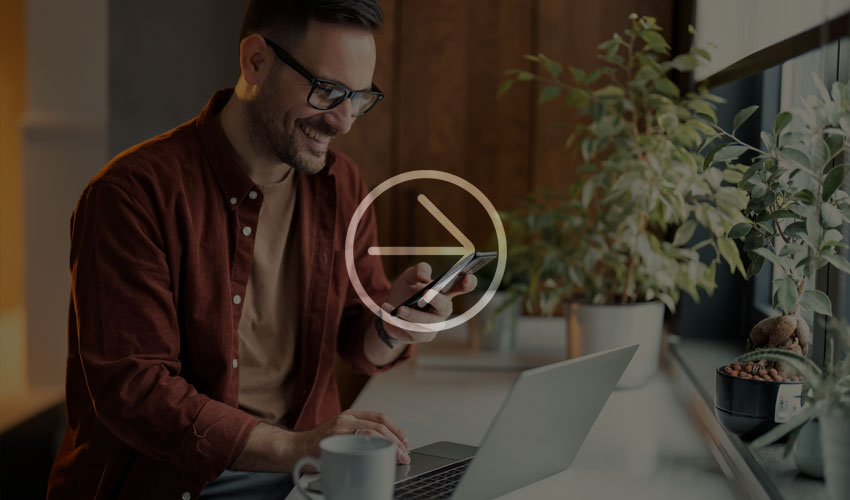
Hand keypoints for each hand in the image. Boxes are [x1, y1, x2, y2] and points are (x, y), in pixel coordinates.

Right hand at [295, 409, 410, 464]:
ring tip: (396, 458)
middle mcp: (346, 419)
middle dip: (396, 441)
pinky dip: (373, 451)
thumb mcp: (340, 433)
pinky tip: (379, 459)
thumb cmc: (317, 445)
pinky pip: (358, 444)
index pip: (380, 417)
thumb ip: (357, 435)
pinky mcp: (334, 441)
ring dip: (389, 447)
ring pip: (373, 434)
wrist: (293, 450)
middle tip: (403, 454)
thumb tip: (384, 447)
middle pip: (380, 426)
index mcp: (350, 415)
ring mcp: (340, 430)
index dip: (396, 429)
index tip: (405, 441)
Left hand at [381, 262, 477, 343]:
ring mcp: (432, 325)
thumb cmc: (405, 291)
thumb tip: (425, 278)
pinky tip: (387, 309)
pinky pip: (411, 332)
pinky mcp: (420, 336)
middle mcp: (441, 310)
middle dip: (437, 300)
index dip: (469, 283)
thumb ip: (419, 269)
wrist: (389, 310)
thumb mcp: (409, 276)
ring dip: (413, 316)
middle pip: (446, 307)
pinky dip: (397, 321)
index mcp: (444, 292)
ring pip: (427, 325)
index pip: (462, 287)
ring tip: (400, 309)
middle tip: (426, 293)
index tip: (467, 278)